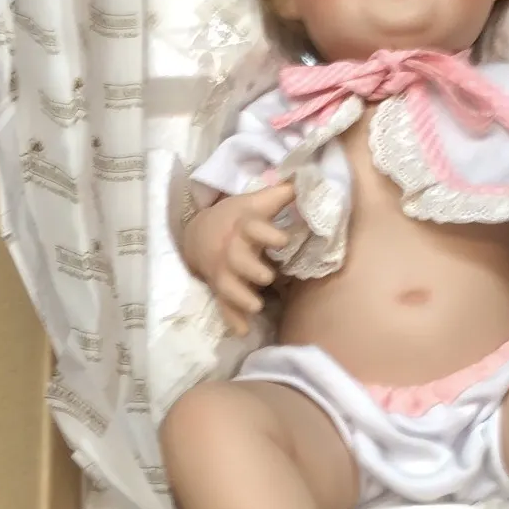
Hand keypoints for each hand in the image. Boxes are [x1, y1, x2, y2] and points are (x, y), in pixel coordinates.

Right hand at [182, 180, 295, 336]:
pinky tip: (242, 331)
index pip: (253, 227)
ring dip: (240, 296)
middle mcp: (231, 249)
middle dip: (251, 269)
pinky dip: (231, 318)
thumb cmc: (236, 216)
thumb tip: (311, 178)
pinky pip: (223, 305)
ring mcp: (223, 271)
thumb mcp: (255, 202)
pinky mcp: (219, 287)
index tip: (283, 240)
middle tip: (268, 277)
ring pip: (228, 285)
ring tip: (256, 306)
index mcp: (243, 226)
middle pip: (237, 259)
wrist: (197, 232)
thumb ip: (281, 195)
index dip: (266, 233)